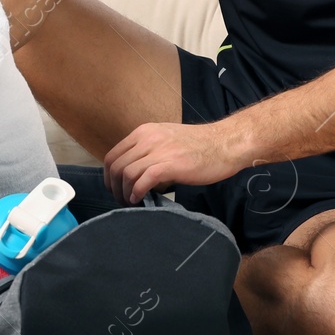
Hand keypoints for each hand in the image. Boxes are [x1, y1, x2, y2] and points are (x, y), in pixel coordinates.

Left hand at [102, 122, 244, 204]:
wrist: (225, 144)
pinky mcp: (170, 164)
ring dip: (124, 192)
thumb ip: (149, 152)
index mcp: (144, 132)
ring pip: (126, 173)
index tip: (115, 189)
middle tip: (121, 200)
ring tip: (131, 202)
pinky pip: (143, 180)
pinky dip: (137, 193)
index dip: (109, 176)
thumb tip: (136, 175)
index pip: (113, 155)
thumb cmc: (199, 146)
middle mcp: (147, 138)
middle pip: (115, 165)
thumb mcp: (167, 141)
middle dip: (114, 187)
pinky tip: (140, 200)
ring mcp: (158, 150)